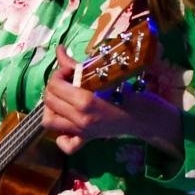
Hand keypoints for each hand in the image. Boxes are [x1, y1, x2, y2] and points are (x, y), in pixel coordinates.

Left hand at [42, 46, 180, 157]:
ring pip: (49, 121)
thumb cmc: (128, 92)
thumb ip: (78, 66)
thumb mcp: (104, 76)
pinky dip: (61, 135)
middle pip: (49, 101)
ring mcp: (82, 132)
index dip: (59, 73)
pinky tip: (68, 123)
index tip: (71, 69)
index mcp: (85, 102)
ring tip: (63, 99)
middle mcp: (79, 119)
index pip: (55, 85)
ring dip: (52, 108)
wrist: (145, 115)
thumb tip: (59, 50)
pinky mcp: (87, 140)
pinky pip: (65, 144)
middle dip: (54, 86)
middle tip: (67, 80)